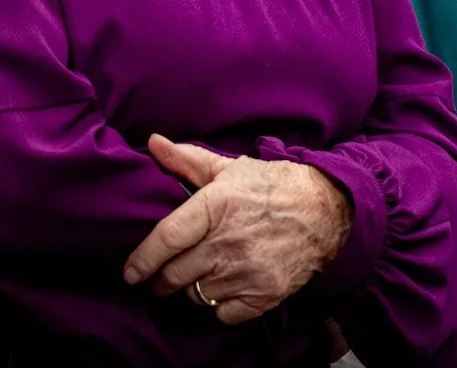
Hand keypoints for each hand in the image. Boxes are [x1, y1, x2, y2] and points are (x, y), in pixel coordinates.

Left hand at [122, 134, 352, 323]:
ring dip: (191, 290)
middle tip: (160, 277)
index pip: (165, 239)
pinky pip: (223, 313)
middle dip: (160, 280)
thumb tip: (153, 142)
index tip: (130, 272)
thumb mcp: (229, 168)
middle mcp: (228, 241)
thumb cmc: (272, 187)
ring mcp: (247, 271)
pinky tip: (226, 286)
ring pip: (196, 296)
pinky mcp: (264, 294)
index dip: (141, 260)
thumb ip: (187, 160)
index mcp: (215, 205)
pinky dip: (219, 305)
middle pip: (174, 276)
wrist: (327, 210)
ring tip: (199, 275)